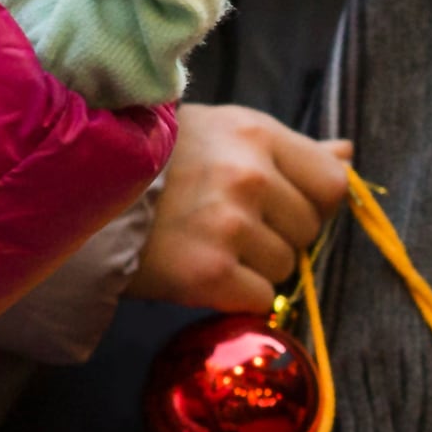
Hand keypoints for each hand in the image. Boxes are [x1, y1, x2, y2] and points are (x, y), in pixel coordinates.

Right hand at [129, 102, 355, 310]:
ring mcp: (228, 225)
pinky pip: (260, 298)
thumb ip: (291, 148)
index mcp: (256, 135)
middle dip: (280, 235)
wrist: (83, 196)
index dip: (314, 201)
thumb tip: (348, 154)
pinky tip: (204, 271)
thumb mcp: (224, 132)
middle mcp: (248, 176)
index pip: (332, 182)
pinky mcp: (208, 272)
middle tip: (232, 227)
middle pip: (308, 229)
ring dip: (256, 266)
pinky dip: (238, 295)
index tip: (283, 207)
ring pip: (284, 267)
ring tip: (212, 245)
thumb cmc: (162, 160)